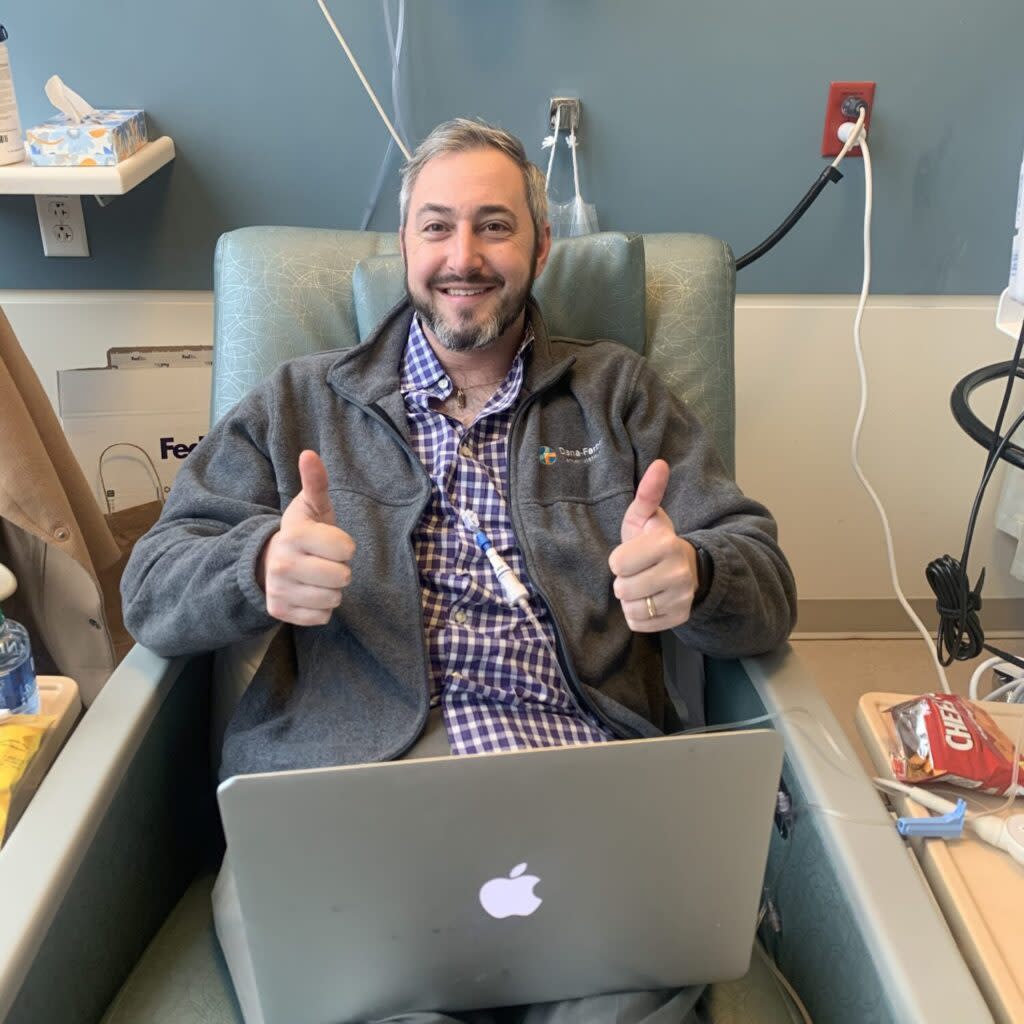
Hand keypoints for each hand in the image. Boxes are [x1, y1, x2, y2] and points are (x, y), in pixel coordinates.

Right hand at [258, 450, 355, 625]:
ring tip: (316, 577)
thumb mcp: (311, 506)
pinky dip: (320, 608)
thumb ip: (315, 482)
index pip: (346, 549)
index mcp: (294, 536)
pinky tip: (308, 592)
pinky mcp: (280, 612)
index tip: (330, 542)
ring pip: (334, 599)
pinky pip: (322, 617)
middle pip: (343, 578)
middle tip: (324, 561)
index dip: (345, 546)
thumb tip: (309, 454)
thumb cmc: (303, 532)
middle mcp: (282, 565)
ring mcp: (279, 590)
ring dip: (331, 590)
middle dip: (340, 570)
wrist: (268, 561)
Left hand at [608, 459, 698, 631]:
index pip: (618, 564)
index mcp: (667, 545)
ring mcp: (681, 599)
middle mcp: (679, 574)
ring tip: (643, 585)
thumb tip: (659, 464)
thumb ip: (648, 493)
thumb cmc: (655, 540)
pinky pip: (639, 624)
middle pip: (622, 589)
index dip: (619, 559)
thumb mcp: (646, 516)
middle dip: (624, 580)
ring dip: (630, 599)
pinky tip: (650, 599)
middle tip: (638, 571)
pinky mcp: (679, 618)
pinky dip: (639, 614)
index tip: (632, 554)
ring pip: (631, 609)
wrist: (685, 567)